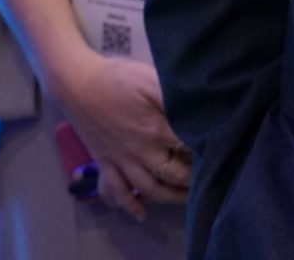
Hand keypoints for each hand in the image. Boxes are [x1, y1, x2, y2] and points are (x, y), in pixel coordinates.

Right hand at [56, 52, 190, 219]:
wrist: (76, 84)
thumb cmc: (117, 79)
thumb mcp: (152, 78)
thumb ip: (176, 96)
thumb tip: (200, 109)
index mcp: (156, 131)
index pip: (188, 149)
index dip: (204, 152)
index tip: (217, 152)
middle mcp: (140, 152)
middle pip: (171, 175)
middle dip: (190, 180)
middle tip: (206, 179)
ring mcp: (121, 161)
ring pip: (147, 189)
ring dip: (168, 197)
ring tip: (185, 198)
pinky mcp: (105, 163)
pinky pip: (115, 191)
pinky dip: (128, 205)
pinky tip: (140, 214)